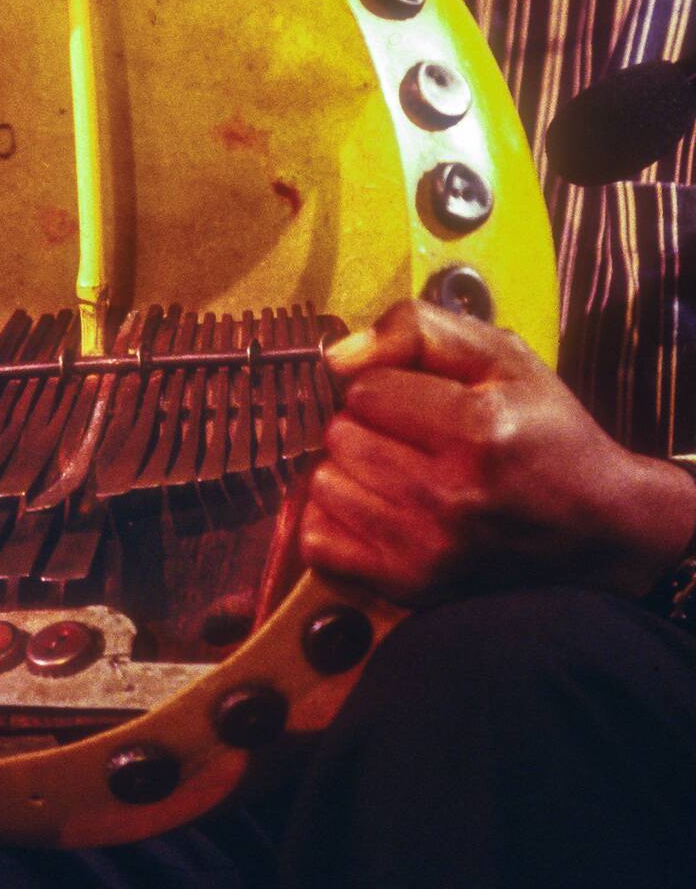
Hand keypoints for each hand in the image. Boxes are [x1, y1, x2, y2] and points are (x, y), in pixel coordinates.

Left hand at [300, 299, 695, 607]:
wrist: (598, 528)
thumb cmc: (546, 433)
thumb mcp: (502, 355)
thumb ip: (417, 330)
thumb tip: (337, 358)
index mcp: (476, 430)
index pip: (362, 389)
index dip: (386, 384)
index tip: (420, 399)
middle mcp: (449, 496)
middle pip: (339, 435)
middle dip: (365, 425)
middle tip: (412, 436)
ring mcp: (427, 550)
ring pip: (324, 484)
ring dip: (351, 471)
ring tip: (400, 471)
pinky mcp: (411, 588)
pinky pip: (319, 540)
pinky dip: (337, 520)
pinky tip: (377, 508)